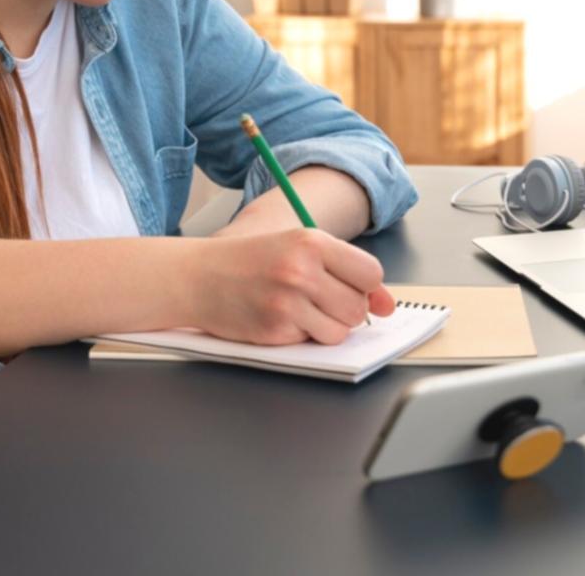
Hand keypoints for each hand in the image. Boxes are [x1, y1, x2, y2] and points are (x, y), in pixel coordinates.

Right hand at [183, 228, 395, 345]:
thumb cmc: (249, 261)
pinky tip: (279, 318)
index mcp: (311, 241)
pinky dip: (301, 336)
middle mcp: (301, 271)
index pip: (371, 273)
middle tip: (316, 298)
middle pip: (358, 307)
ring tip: (299, 309)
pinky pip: (311, 343)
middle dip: (345, 309)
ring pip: (340, 331)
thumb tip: (387, 304)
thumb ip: (346, 272)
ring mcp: (288, 303)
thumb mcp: (298, 249)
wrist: (198, 277)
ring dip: (326, 327)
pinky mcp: (275, 331)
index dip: (364, 285)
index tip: (348, 285)